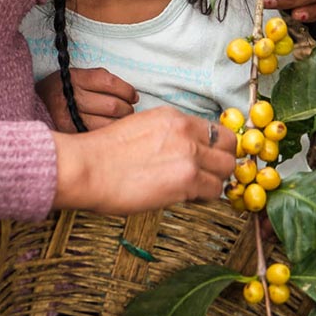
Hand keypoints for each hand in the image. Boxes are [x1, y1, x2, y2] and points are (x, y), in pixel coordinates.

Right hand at [35, 67, 137, 131]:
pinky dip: (108, 135)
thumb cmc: (59, 92)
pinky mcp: (70, 136)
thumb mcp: (73, 77)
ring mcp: (69, 120)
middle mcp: (70, 99)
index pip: (108, 83)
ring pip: (108, 124)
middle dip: (127, 108)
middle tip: (128, 109)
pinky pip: (98, 137)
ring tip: (120, 121)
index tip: (133, 96)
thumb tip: (128, 93)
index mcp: (73, 79)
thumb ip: (97, 80)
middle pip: (112, 105)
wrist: (30, 107)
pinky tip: (109, 132)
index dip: (126, 90)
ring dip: (120, 124)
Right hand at [52, 109, 235, 213]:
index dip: (216, 147)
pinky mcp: (187, 180)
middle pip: (229, 147)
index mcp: (172, 117)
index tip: (210, 158)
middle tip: (207, 175)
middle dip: (221, 163)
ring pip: (226, 170)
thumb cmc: (103, 154)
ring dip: (214, 181)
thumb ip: (167, 136)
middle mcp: (185, 131)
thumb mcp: (140, 129)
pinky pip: (214, 191)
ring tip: (194, 189)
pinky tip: (186, 198)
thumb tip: (184, 153)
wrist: (87, 168)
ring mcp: (189, 155)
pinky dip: (204, 197)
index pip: (215, 129)